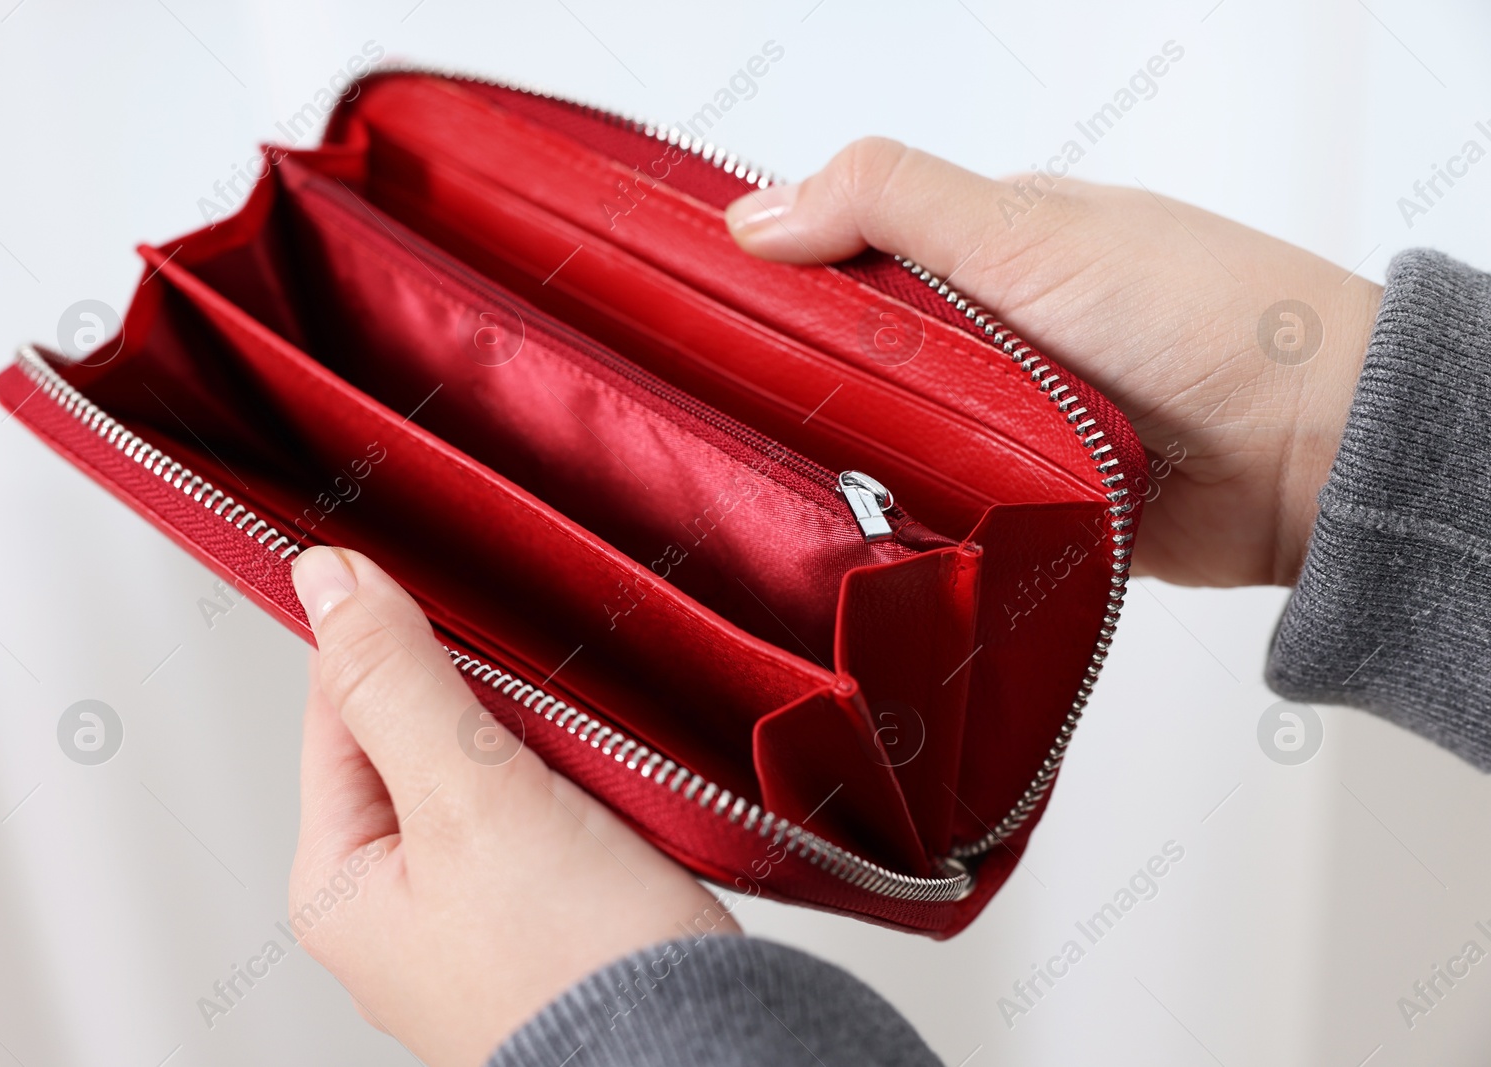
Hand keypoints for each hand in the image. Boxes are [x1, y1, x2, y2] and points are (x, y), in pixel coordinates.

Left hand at [287, 546, 733, 1066]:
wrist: (697, 1057)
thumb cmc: (573, 969)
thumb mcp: (468, 796)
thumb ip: (394, 683)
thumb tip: (327, 579)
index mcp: (338, 884)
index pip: (334, 712)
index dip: (391, 640)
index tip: (448, 593)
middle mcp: (392, 905)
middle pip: (411, 738)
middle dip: (479, 697)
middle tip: (537, 700)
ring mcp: (467, 914)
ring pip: (484, 771)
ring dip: (533, 739)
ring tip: (582, 754)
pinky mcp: (541, 916)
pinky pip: (540, 813)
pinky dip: (573, 783)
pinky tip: (607, 784)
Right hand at [725, 138, 1382, 586]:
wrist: (1312, 454)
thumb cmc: (1202, 316)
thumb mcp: (1029, 232)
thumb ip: (894, 204)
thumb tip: (756, 211)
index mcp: (987, 249)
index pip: (849, 250)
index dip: (778, 274)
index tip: (704, 304)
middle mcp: (991, 333)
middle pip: (859, 353)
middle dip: (808, 380)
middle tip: (735, 407)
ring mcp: (1005, 421)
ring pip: (892, 440)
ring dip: (859, 457)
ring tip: (785, 475)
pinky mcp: (1022, 503)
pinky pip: (940, 512)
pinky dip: (910, 519)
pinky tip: (861, 527)